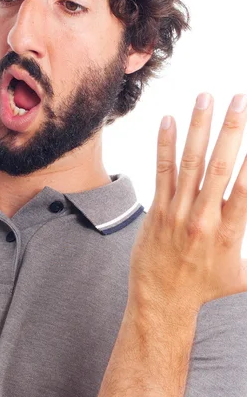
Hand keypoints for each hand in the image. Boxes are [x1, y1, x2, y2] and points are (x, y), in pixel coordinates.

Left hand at [128, 92, 246, 318]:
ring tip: (205, 98)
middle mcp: (205, 217)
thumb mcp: (243, 275)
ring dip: (198, 127)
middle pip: (220, 166)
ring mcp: (178, 211)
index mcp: (231, 232)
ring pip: (190, 162)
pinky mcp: (157, 208)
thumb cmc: (205, 286)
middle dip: (232, 130)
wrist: (162, 299)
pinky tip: (168, 120)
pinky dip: (165, 144)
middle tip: (240, 99)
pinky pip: (162, 171)